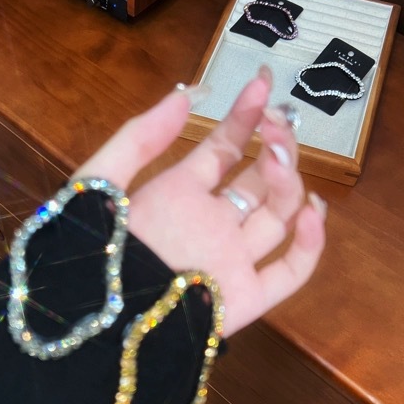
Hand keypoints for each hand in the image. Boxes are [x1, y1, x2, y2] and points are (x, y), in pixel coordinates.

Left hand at [73, 67, 325, 336]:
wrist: (95, 319)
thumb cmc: (95, 246)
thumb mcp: (102, 179)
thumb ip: (139, 137)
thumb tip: (186, 93)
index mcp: (178, 195)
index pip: (223, 150)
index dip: (243, 117)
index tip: (261, 84)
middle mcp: (211, 224)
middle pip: (257, 180)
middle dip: (273, 145)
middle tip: (277, 121)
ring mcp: (231, 260)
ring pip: (278, 216)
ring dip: (288, 180)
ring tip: (278, 156)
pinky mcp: (247, 298)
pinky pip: (289, 272)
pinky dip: (308, 244)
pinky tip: (309, 211)